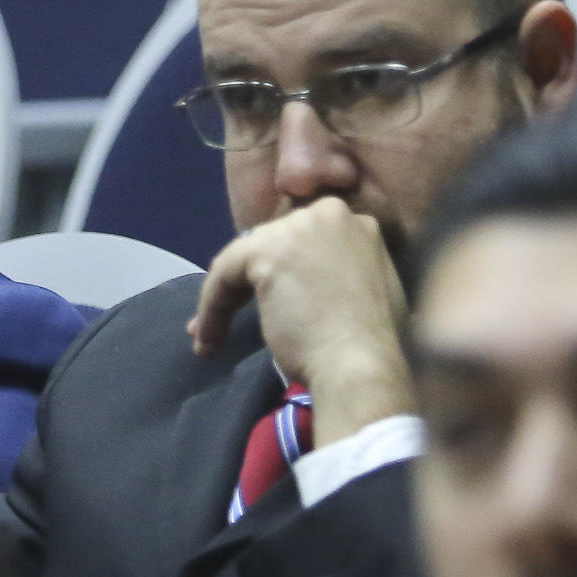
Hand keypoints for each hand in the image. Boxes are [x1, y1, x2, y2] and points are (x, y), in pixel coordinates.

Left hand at [190, 197, 414, 442]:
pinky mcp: (266, 251)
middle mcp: (328, 214)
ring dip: (222, 299)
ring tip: (211, 338)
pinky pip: (223, 275)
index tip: (274, 305)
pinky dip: (211, 307)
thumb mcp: (366, 291)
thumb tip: (307, 284)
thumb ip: (339, 273)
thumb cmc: (368, 344)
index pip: (302, 242)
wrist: (361, 363)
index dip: (282, 275)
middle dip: (249, 283)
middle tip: (235, 320)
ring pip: (243, 259)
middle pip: (271, 244)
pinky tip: (207, 339)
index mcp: (357, 224)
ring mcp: (296, 229)